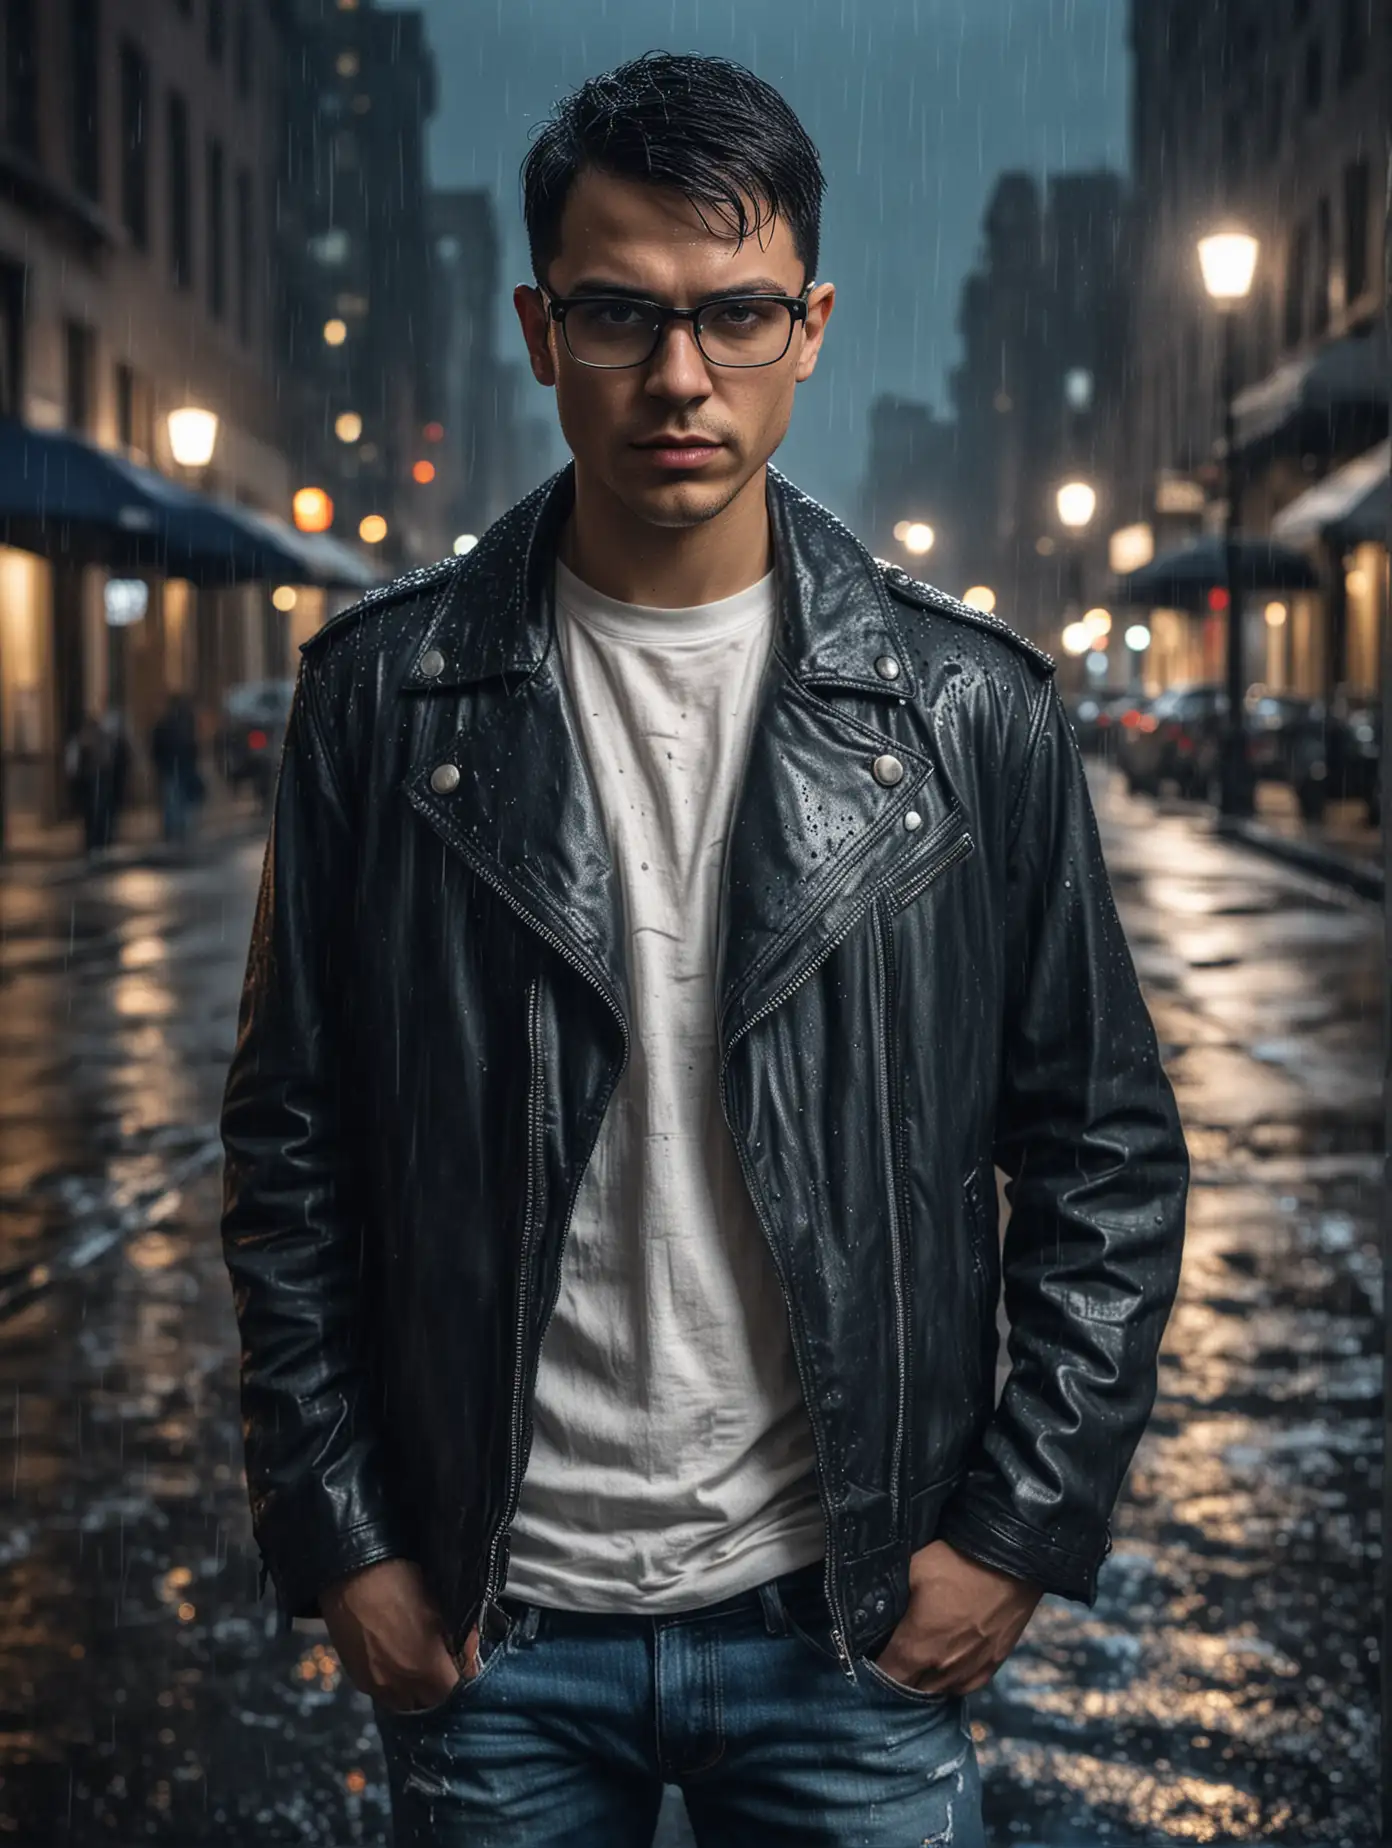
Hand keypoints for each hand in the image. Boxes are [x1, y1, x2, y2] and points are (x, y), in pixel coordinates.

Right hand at [319, 1558, 478, 1712]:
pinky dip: (396, 1688)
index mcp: (427, 1669)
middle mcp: (402, 1688)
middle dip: (441, 1691)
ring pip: (406, 1706)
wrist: (350, 1575)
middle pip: (430, 1706)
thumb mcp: (439, 1605)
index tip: (465, 1669)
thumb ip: (461, 1639)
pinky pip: (384, 1696)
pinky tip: (399, 1667)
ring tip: (422, 1671)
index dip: (464, 1682)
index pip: (456, 1694)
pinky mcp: (359, 1681)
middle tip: (445, 1669)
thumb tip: (472, 1657)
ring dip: (418, 1694)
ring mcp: (377, 1687)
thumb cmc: (400, 1583)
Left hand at [870, 1540, 1041, 1695]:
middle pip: (909, 1691)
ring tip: (916, 1662)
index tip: (868, 1655)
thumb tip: (867, 1606)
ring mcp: (969, 1672)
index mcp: (916, 1648)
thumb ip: (887, 1595)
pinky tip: (944, 1665)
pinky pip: (962, 1687)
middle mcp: (941, 1670)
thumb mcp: (911, 1569)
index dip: (871, 1669)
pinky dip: (948, 1681)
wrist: (1010, 1562)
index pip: (884, 1677)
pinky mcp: (991, 1667)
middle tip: (890, 1657)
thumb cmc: (956, 1562)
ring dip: (922, 1682)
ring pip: (936, 1692)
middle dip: (896, 1678)